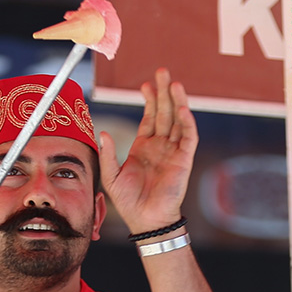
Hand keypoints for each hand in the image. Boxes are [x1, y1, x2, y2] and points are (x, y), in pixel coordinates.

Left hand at [98, 67, 196, 233]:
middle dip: (164, 91)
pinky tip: (182, 109)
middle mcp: (160, 145)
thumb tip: (103, 132)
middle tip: (163, 71)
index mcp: (143, 146)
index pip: (150, 116)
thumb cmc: (128, 201)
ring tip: (174, 83)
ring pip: (178, 120)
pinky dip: (187, 123)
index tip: (145, 84)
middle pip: (165, 112)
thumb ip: (108, 154)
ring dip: (177, 101)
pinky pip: (188, 138)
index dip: (149, 99)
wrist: (145, 220)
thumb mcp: (111, 175)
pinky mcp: (184, 161)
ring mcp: (173, 151)